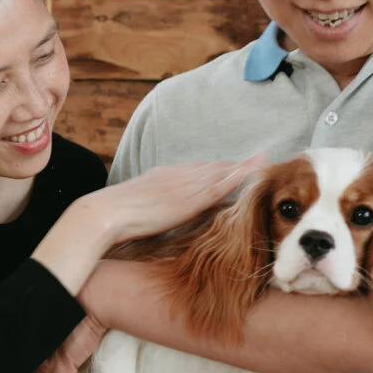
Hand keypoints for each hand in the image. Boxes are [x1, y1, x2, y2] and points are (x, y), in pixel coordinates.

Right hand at [90, 154, 263, 245]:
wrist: (108, 213)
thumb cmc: (115, 215)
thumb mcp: (136, 205)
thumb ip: (151, 205)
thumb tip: (153, 213)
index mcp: (165, 175)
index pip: (197, 169)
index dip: (217, 167)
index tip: (232, 165)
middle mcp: (179, 175)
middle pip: (213, 167)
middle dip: (235, 163)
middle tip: (259, 157)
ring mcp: (185, 186)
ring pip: (221, 172)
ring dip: (243, 166)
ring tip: (264, 159)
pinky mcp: (190, 200)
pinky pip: (219, 186)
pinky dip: (237, 177)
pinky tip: (253, 174)